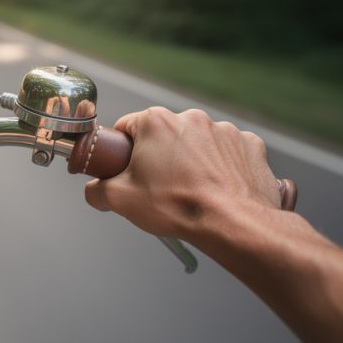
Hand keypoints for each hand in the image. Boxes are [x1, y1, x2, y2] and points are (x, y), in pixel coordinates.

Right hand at [84, 107, 281, 238]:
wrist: (232, 223)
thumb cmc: (178, 206)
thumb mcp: (120, 200)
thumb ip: (96, 190)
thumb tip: (93, 191)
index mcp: (156, 123)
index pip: (126, 127)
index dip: (121, 149)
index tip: (127, 167)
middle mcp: (190, 118)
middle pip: (163, 134)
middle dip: (159, 155)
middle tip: (158, 184)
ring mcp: (223, 130)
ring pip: (196, 142)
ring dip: (191, 160)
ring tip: (190, 189)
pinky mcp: (248, 145)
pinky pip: (227, 151)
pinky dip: (221, 166)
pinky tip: (216, 187)